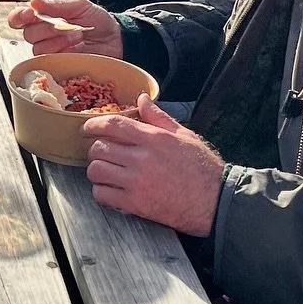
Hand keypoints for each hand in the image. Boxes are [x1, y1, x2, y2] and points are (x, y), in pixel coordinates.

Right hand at [6, 0, 122, 59]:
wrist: (117, 40)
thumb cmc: (98, 21)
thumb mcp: (80, 6)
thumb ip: (57, 5)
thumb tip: (35, 2)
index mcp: (45, 18)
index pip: (20, 18)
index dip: (19, 17)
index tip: (29, 15)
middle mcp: (44, 35)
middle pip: (28, 34)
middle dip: (47, 28)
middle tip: (65, 24)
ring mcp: (51, 52)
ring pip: (38, 48)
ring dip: (58, 40)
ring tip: (77, 36)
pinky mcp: (58, 66)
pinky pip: (50, 61)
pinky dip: (65, 52)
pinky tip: (77, 48)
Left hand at [84, 94, 224, 235]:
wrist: (216, 202)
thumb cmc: (203, 168)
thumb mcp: (184, 136)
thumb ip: (159, 118)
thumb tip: (142, 99)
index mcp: (154, 139)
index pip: (113, 125)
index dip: (94, 124)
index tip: (87, 128)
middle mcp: (142, 158)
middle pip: (99, 148)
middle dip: (96, 149)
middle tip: (101, 153)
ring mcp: (137, 182)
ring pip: (96, 171)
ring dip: (97, 170)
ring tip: (105, 172)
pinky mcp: (136, 204)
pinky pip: (103, 195)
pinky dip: (101, 193)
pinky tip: (110, 191)